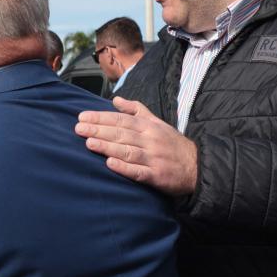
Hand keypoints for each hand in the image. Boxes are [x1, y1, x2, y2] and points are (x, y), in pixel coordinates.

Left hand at [74, 96, 197, 195]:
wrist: (197, 166)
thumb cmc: (172, 144)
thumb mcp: (157, 122)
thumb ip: (136, 109)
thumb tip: (115, 99)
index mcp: (148, 126)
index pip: (121, 119)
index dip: (101, 118)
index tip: (82, 117)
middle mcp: (150, 140)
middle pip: (121, 134)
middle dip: (99, 130)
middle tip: (78, 128)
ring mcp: (154, 158)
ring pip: (128, 151)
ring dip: (108, 147)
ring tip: (89, 143)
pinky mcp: (157, 176)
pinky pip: (139, 171)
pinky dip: (125, 168)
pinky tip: (110, 164)